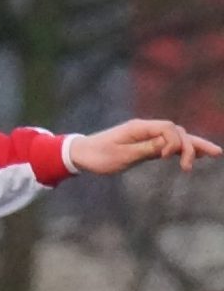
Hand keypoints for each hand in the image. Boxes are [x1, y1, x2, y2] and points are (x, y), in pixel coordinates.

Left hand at [69, 119, 220, 174]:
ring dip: (194, 146)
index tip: (165, 158)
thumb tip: (169, 146)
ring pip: (177, 137)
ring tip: (214, 154)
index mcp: (140, 127)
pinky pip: (169, 145)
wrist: (80, 154)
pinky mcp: (146, 145)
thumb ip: (146, 149)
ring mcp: (147, 136)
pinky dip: (183, 149)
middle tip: (199, 163)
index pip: (168, 129)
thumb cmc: (97, 156)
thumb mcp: (121, 155)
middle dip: (192, 145)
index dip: (173, 142)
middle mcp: (146, 129)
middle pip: (178, 132)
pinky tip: (197, 156)